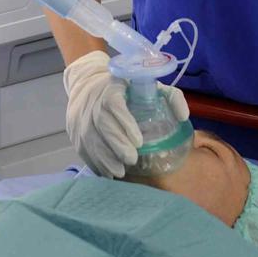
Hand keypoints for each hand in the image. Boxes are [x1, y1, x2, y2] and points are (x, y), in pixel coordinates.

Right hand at [63, 51, 189, 177]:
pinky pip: (82, 149)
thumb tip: (184, 116)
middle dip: (116, 144)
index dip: (124, 122)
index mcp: (111, 88)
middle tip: (132, 159)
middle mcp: (92, 101)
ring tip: (120, 171)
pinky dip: (95, 163)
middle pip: (100, 124)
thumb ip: (170, 96)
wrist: (86, 83)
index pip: (113, 103)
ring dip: (105, 158)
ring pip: (89, 139)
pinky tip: (108, 172)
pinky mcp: (73, 131)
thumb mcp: (149, 84)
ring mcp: (79, 117)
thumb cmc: (125, 88)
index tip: (139, 141)